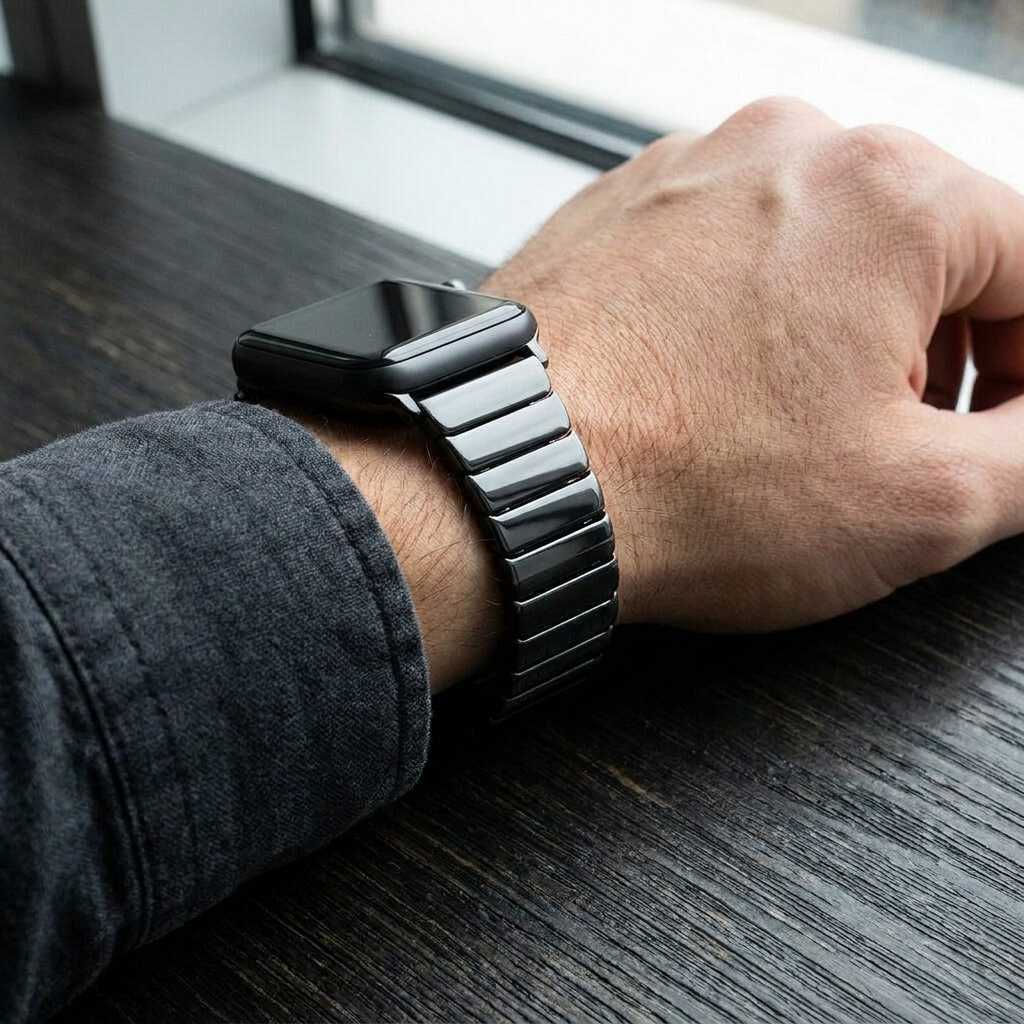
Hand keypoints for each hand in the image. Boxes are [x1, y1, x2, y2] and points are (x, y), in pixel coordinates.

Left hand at [485, 97, 1023, 631]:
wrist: (503, 479)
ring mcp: (689, 174)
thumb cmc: (682, 483)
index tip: (1006, 421)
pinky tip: (717, 390)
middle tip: (909, 436)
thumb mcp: (922, 502)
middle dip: (942, 347)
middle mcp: (787, 152)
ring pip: (822, 245)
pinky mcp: (620, 211)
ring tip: (799, 423)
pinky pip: (726, 251)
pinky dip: (749, 314)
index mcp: (892, 195)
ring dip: (841, 330)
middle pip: (928, 246)